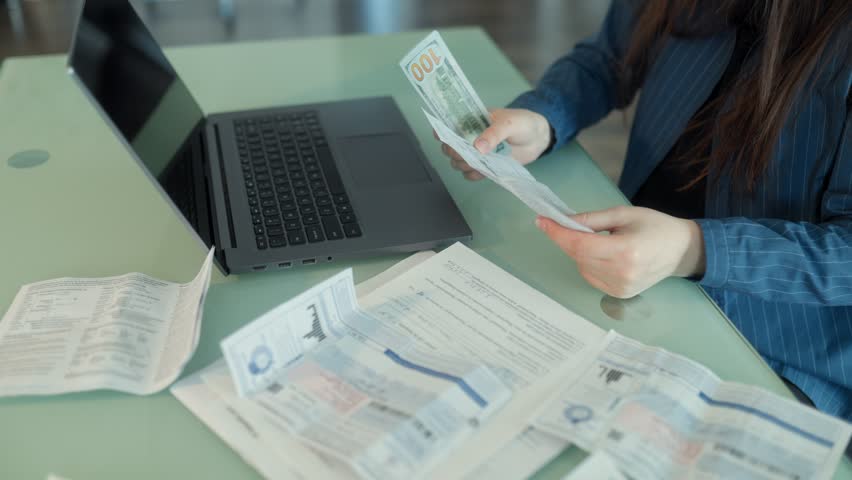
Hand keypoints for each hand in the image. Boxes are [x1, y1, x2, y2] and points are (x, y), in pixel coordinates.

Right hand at [434, 108, 551, 180]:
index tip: (442, 137)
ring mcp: (477, 153)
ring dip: (463, 165)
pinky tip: (483, 171)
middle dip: (454, 153)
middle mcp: (470, 137)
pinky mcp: (485, 166)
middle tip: (467, 154)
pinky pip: (470, 174)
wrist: (538, 138)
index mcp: (472, 121)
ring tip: (478, 162)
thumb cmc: (523, 123)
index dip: (441, 132)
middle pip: (450, 148)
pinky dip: (473, 175)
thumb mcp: (509, 123)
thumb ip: (493, 134)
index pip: (449, 125)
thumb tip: (477, 147)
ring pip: (458, 163)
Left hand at [535, 206, 705, 297]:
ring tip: (597, 239)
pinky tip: (602, 253)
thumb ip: (592, 219)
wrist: (681, 251)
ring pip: (581, 267)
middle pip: (578, 256)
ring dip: (578, 251)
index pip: (580, 245)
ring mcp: (620, 288)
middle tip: (564, 223)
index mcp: (626, 251)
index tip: (542, 220)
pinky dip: (587, 263)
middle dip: (566, 238)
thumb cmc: (655, 226)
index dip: (558, 233)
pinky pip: (590, 276)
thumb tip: (563, 221)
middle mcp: (622, 274)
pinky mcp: (619, 294)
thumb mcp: (624, 214)